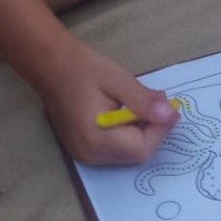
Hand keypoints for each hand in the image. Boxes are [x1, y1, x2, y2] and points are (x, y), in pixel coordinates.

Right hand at [38, 39, 178, 167]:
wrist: (49, 66)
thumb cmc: (82, 68)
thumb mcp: (117, 79)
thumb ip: (143, 100)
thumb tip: (169, 114)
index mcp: (97, 138)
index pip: (142, 148)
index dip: (161, 130)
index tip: (172, 107)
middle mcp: (90, 154)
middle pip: (136, 154)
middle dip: (153, 131)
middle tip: (160, 104)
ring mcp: (84, 155)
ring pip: (127, 154)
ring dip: (142, 133)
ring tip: (143, 106)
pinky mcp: (83, 150)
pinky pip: (115, 150)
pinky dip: (128, 135)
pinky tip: (127, 114)